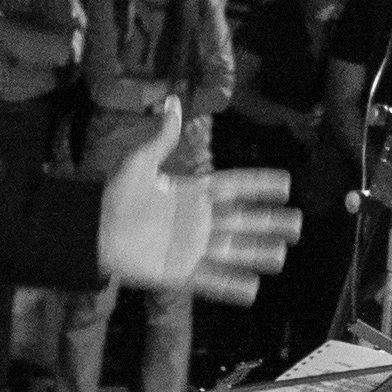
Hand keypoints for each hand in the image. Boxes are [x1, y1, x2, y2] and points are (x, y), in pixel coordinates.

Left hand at [95, 101, 300, 303]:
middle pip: (242, 221)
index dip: (258, 185)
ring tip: (282, 255)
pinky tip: (253, 290)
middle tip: (297, 223)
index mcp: (191, 193)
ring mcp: (190, 248)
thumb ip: (161, 138)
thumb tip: (173, 102)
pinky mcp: (179, 273)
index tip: (285, 183)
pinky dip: (232, 286)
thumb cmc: (115, 195)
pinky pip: (211, 280)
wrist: (93, 230)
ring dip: (257, 253)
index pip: (233, 187)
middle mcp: (197, 222)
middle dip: (269, 222)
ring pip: (232, 251)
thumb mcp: (139, 162)